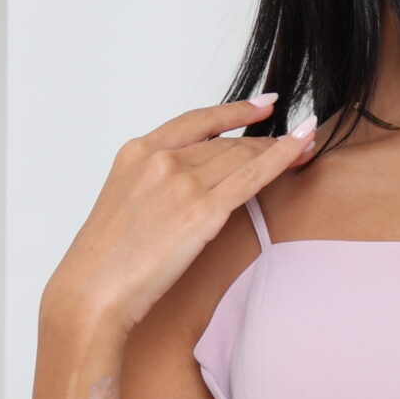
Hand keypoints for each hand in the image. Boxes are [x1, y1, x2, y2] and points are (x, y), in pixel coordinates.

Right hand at [42, 92, 314, 336]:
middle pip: (226, 142)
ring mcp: (182, 181)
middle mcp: (161, 158)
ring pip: (242, 156)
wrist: (92, 293)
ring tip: (308, 146)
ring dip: (280, 149)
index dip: (234, 111)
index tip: (262, 105)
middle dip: (265, 139)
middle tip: (298, 138)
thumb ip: (154, 187)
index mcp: (137, 152)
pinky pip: (253, 176)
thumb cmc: (104, 264)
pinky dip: (284, 157)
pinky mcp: (202, 210)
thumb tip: (185, 192)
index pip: (196, 122)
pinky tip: (304, 146)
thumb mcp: (124, 207)